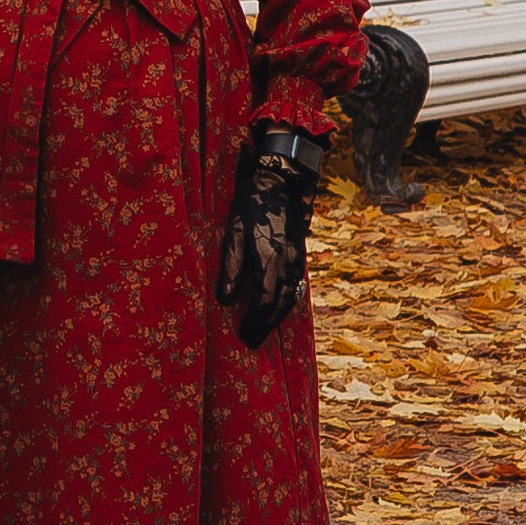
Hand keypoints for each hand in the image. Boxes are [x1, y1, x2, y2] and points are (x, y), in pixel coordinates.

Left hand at [217, 125, 322, 345]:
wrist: (279, 183)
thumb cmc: (249, 206)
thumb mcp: (233, 232)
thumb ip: (231, 267)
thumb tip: (225, 299)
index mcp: (270, 258)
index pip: (265, 300)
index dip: (255, 321)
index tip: (243, 335)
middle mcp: (288, 263)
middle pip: (280, 304)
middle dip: (266, 325)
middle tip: (251, 341)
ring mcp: (297, 259)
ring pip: (291, 297)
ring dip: (277, 317)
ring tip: (262, 331)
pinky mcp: (300, 255)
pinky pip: (296, 286)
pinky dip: (287, 303)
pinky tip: (277, 309)